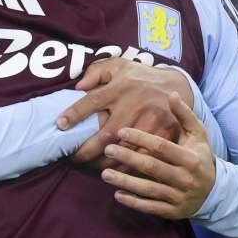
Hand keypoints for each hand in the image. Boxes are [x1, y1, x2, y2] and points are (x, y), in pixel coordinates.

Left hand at [58, 58, 194, 164]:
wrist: (177, 84)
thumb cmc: (140, 77)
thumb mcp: (118, 65)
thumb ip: (96, 72)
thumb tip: (78, 86)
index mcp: (120, 87)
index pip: (93, 100)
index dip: (75, 113)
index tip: (60, 125)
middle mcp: (134, 105)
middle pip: (107, 133)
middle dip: (88, 150)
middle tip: (75, 158)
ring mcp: (149, 122)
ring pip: (124, 150)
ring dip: (106, 163)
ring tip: (92, 168)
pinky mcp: (163, 134)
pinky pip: (144, 156)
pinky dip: (129, 167)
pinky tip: (117, 172)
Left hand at [100, 93, 215, 218]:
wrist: (215, 191)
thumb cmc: (201, 157)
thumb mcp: (198, 135)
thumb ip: (185, 115)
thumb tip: (171, 94)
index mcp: (190, 158)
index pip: (162, 147)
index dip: (141, 138)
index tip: (121, 132)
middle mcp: (185, 178)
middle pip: (152, 167)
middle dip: (128, 158)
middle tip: (108, 150)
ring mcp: (179, 196)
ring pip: (148, 189)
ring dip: (125, 182)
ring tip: (105, 174)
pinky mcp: (173, 211)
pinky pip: (151, 207)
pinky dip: (134, 202)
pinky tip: (117, 195)